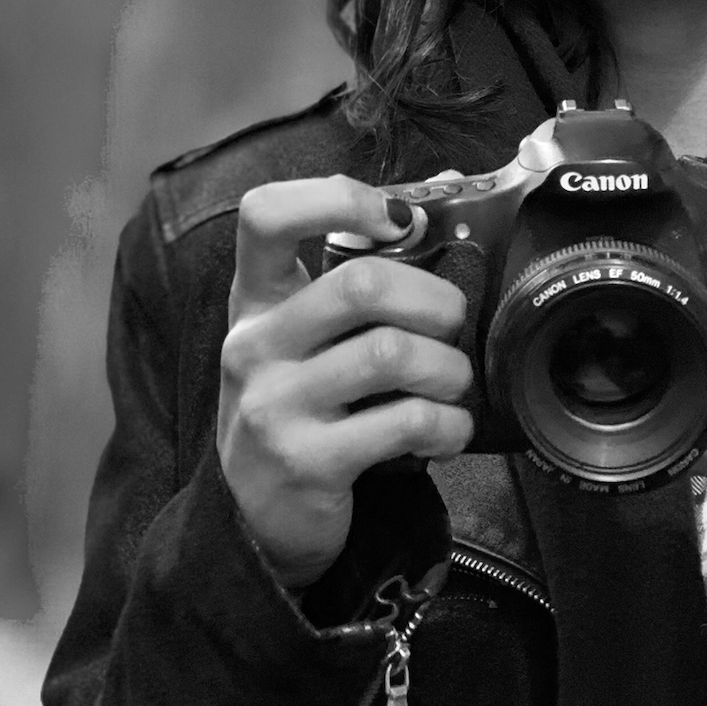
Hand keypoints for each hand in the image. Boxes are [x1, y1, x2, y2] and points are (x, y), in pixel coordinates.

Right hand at [217, 174, 473, 590]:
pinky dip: (448, 424)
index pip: (266, 215)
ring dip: (449, 368)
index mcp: (257, 299)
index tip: (396, 219)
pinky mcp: (305, 462)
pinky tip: (447, 431)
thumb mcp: (314, 335)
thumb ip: (368, 268)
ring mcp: (273, 405)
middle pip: (362, 284)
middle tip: (451, 324)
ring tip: (452, 384)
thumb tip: (445, 188)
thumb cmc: (307, 403)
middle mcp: (254, 344)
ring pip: (393, 353)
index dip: (337, 197)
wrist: (261, 517)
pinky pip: (405, 421)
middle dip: (434, 300)